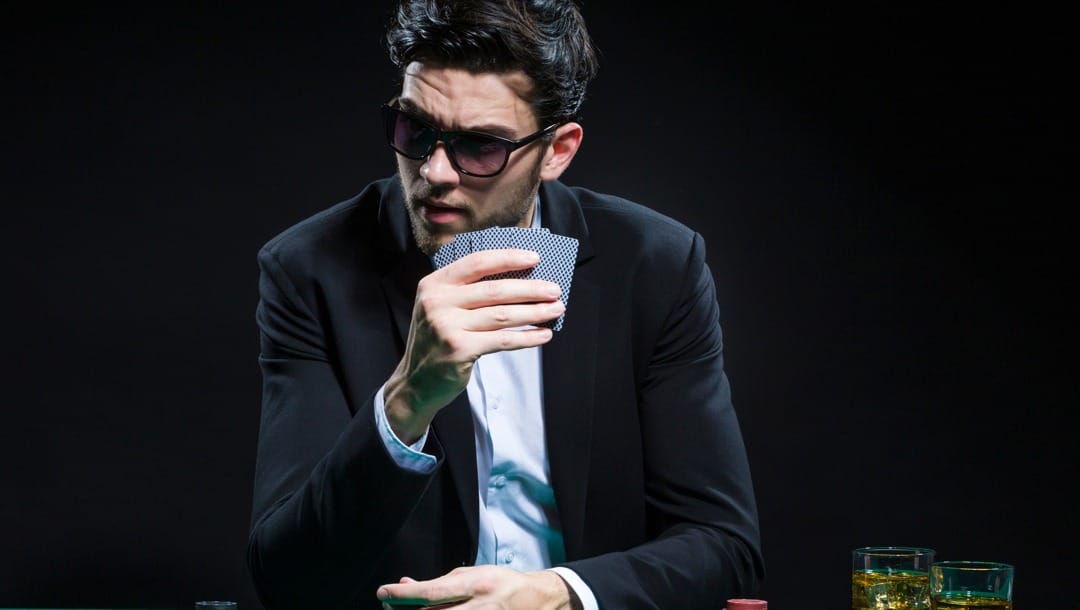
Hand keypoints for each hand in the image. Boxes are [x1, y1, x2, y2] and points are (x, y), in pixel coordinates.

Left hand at [377, 566, 576, 609]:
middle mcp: (481, 607)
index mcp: (476, 584)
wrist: (536, 599)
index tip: (383, 593)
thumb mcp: (469, 575)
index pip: (433, 592)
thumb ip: (439, 583)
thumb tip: (405, 585)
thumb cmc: (499, 583)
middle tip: (389, 607)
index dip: (404, 595)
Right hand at [384, 248, 563, 442]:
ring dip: (535, 312)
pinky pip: (503, 340)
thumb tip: (521, 279)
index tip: (535, 258)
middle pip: (495, 290)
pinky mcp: (459, 349)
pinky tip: (543, 335)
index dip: (508, 258)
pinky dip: (527, 337)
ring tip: (555, 310)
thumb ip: (468, 292)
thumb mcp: (441, 308)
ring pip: (503, 315)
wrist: (416, 382)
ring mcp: (447, 326)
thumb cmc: (438, 340)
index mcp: (434, 284)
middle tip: (555, 290)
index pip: (477, 262)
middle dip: (531, 289)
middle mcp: (437, 302)